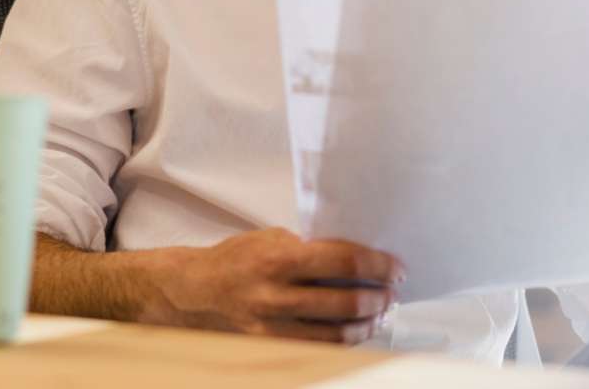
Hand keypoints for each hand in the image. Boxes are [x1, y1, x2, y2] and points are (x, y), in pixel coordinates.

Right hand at [156, 228, 404, 343]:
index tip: (395, 267)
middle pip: (345, 303)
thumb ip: (311, 247)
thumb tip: (357, 256)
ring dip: (366, 324)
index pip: (343, 262)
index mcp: (279, 259)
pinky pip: (316, 350)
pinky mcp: (269, 349)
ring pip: (335, 335)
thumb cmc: (236, 260)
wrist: (193, 291)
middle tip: (391, 291)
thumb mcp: (272, 238)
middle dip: (378, 298)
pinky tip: (354, 332)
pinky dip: (342, 343)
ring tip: (379, 313)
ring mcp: (272, 328)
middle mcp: (275, 296)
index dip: (377, 266)